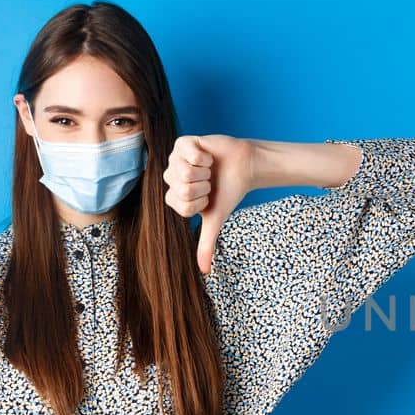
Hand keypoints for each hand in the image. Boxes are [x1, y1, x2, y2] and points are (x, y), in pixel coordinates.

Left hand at [163, 134, 255, 274]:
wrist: (244, 166)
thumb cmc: (228, 191)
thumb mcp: (215, 219)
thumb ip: (206, 244)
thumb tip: (204, 271)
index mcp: (174, 196)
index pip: (179, 205)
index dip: (199, 202)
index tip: (208, 196)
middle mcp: (170, 177)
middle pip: (181, 189)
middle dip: (203, 187)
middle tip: (210, 181)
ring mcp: (175, 159)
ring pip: (184, 172)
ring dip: (204, 172)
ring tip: (209, 169)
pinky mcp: (183, 143)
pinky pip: (189, 153)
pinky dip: (204, 157)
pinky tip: (208, 156)